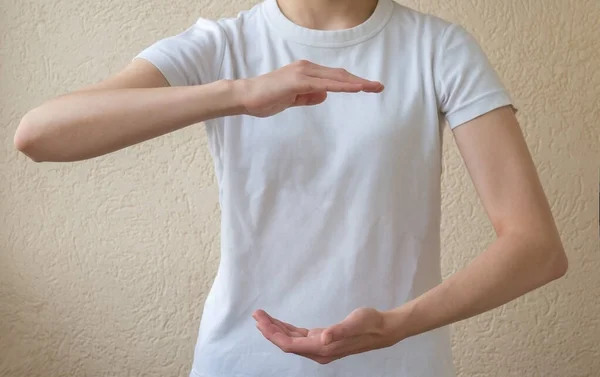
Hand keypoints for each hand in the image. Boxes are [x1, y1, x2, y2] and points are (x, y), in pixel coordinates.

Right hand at [236, 60, 383, 117]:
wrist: (246, 97)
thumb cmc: (266, 99)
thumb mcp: (292, 99)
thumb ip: (308, 97)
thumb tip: (324, 95)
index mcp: (306, 73)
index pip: (334, 77)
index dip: (352, 82)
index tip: (368, 88)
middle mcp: (307, 68)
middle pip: (340, 75)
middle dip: (360, 81)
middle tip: (379, 87)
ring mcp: (303, 73)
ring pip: (336, 78)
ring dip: (356, 83)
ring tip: (373, 88)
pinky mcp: (298, 81)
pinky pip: (325, 84)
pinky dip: (342, 86)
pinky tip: (355, 89)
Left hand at [252, 307, 397, 363]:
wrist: (383, 329)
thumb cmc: (370, 323)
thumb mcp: (355, 323)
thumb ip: (339, 331)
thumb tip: (323, 337)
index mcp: (322, 348)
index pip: (289, 344)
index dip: (272, 333)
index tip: (260, 319)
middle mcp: (318, 351)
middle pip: (286, 343)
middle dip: (269, 330)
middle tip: (256, 314)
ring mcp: (320, 347)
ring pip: (291, 340)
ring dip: (276, 329)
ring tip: (262, 317)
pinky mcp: (322, 340)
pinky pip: (299, 337)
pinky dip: (287, 329)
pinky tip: (279, 323)